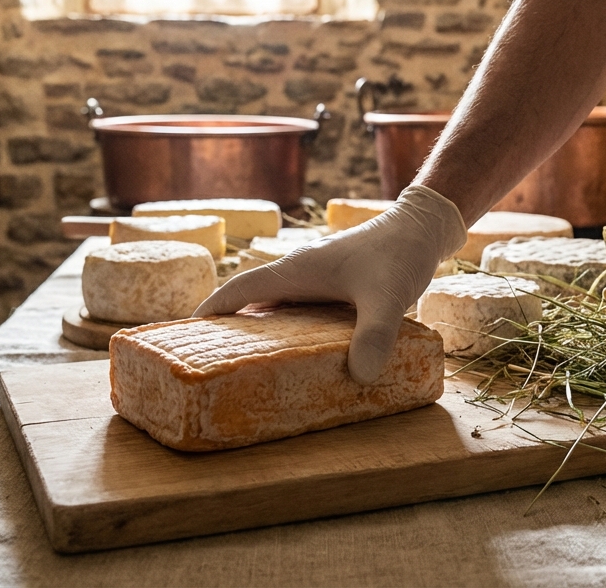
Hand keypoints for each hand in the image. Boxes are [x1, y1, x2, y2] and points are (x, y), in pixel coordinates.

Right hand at [193, 185, 466, 384]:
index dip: (209, 313)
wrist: (423, 228)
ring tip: (247, 366)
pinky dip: (288, 331)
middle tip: (210, 362)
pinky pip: (298, 310)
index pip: (237, 291)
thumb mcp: (387, 298)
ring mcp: (316, 279)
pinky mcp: (334, 286)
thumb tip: (359, 377)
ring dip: (258, 330)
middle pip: (249, 301)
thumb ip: (373, 336)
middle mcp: (298, 274)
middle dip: (227, 328)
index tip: (182, 337)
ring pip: (274, 307)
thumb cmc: (399, 254)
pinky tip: (298, 355)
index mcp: (295, 272)